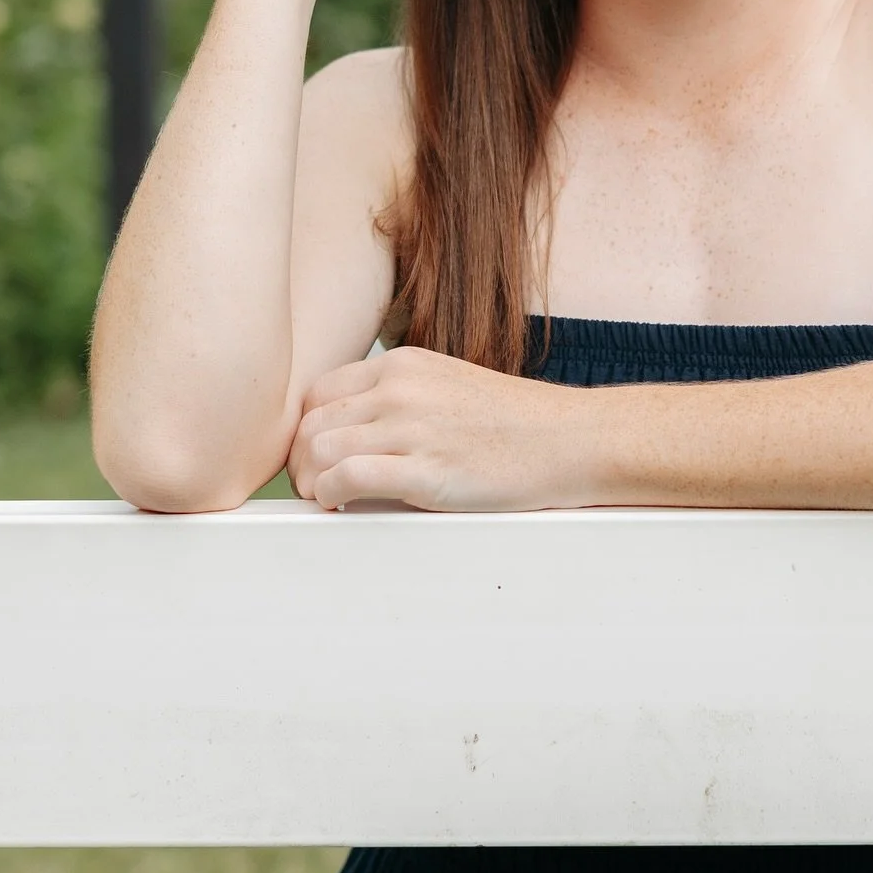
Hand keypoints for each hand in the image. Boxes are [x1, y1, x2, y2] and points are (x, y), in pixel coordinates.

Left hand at [287, 347, 598, 511]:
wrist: (572, 440)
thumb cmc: (516, 424)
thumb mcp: (448, 389)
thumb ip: (399, 402)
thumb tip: (350, 440)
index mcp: (403, 365)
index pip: (319, 393)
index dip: (306, 430)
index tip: (315, 458)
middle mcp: (400, 389)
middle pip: (309, 424)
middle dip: (300, 462)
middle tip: (314, 489)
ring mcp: (412, 427)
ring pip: (316, 451)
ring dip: (310, 484)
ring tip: (327, 502)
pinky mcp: (426, 470)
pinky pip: (345, 479)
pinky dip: (330, 497)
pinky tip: (343, 508)